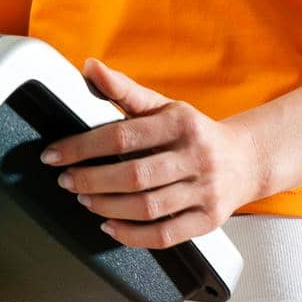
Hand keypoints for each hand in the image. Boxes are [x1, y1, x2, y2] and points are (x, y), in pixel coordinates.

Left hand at [41, 57, 264, 248]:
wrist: (246, 159)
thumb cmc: (195, 131)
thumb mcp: (164, 105)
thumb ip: (124, 90)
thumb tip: (89, 66)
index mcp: (181, 123)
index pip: (122, 136)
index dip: (82, 146)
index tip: (55, 154)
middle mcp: (195, 156)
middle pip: (134, 175)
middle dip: (92, 179)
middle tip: (66, 180)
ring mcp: (204, 191)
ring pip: (147, 207)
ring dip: (107, 207)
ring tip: (85, 199)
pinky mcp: (208, 220)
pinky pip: (165, 235)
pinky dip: (132, 235)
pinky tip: (110, 226)